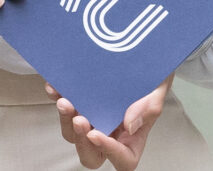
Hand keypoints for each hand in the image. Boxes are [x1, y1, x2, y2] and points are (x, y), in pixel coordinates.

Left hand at [52, 76, 171, 167]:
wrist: (137, 53)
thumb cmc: (150, 79)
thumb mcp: (156, 91)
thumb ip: (148, 109)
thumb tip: (129, 126)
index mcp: (132, 138)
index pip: (123, 159)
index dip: (109, 151)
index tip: (96, 134)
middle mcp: (110, 133)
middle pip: (91, 154)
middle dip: (81, 140)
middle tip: (80, 120)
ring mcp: (93, 119)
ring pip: (72, 133)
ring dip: (65, 120)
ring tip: (65, 102)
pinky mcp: (79, 103)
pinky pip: (64, 108)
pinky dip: (57, 99)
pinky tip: (55, 89)